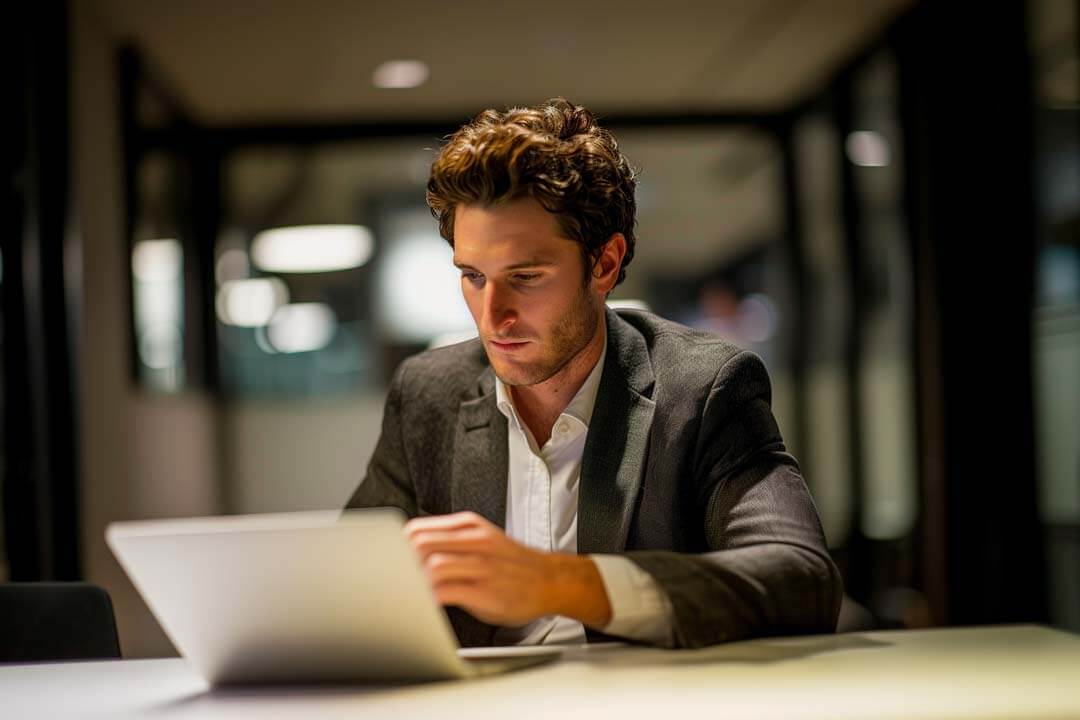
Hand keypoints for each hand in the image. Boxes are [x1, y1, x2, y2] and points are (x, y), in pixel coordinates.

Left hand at [404, 511, 611, 627]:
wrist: (551, 580)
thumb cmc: (512, 565)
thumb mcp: (482, 539)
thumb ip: (451, 541)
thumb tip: (411, 550)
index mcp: (469, 526)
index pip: (418, 529)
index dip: (395, 546)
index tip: (385, 561)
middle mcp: (474, 541)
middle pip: (419, 544)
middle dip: (398, 563)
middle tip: (388, 578)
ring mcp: (480, 565)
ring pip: (431, 565)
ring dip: (411, 581)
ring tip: (401, 592)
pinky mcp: (484, 590)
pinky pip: (446, 591)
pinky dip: (428, 598)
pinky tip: (422, 604)